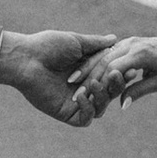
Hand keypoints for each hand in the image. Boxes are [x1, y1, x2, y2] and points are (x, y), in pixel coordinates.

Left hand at [0, 27, 115, 123]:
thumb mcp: (76, 42)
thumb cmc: (47, 46)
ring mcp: (75, 102)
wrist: (26, 58)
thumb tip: (114, 39)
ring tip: (96, 83)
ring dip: (102, 96)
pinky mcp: (66, 113)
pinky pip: (85, 118)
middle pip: (109, 93)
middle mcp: (84, 88)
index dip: (121, 74)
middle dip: (116, 86)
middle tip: (117, 76)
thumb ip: (96, 44)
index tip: (130, 68)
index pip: (111, 77)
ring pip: (100, 107)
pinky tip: (81, 96)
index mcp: (87, 72)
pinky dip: (88, 109)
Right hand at [64, 33, 156, 120]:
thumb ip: (140, 91)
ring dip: (87, 69)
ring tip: (73, 83)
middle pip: (104, 61)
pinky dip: (95, 63)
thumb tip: (122, 105)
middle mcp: (132, 45)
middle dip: (88, 78)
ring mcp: (127, 42)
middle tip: (75, 94)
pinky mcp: (125, 42)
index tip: (87, 98)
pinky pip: (107, 53)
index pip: (114, 69)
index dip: (99, 84)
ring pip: (102, 55)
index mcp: (141, 54)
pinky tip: (83, 73)